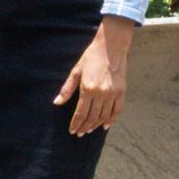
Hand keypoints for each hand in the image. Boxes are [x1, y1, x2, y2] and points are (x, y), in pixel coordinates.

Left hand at [55, 19, 132, 136]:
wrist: (111, 46)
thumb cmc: (92, 56)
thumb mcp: (76, 70)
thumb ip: (67, 88)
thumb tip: (57, 102)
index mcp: (87, 88)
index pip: (80, 113)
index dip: (76, 124)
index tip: (72, 131)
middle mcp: (101, 93)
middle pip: (92, 117)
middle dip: (85, 127)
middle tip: (80, 133)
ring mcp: (112, 93)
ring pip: (104, 116)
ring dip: (96, 125)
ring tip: (89, 130)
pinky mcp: (121, 91)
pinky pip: (117, 110)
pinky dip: (112, 120)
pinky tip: (106, 125)